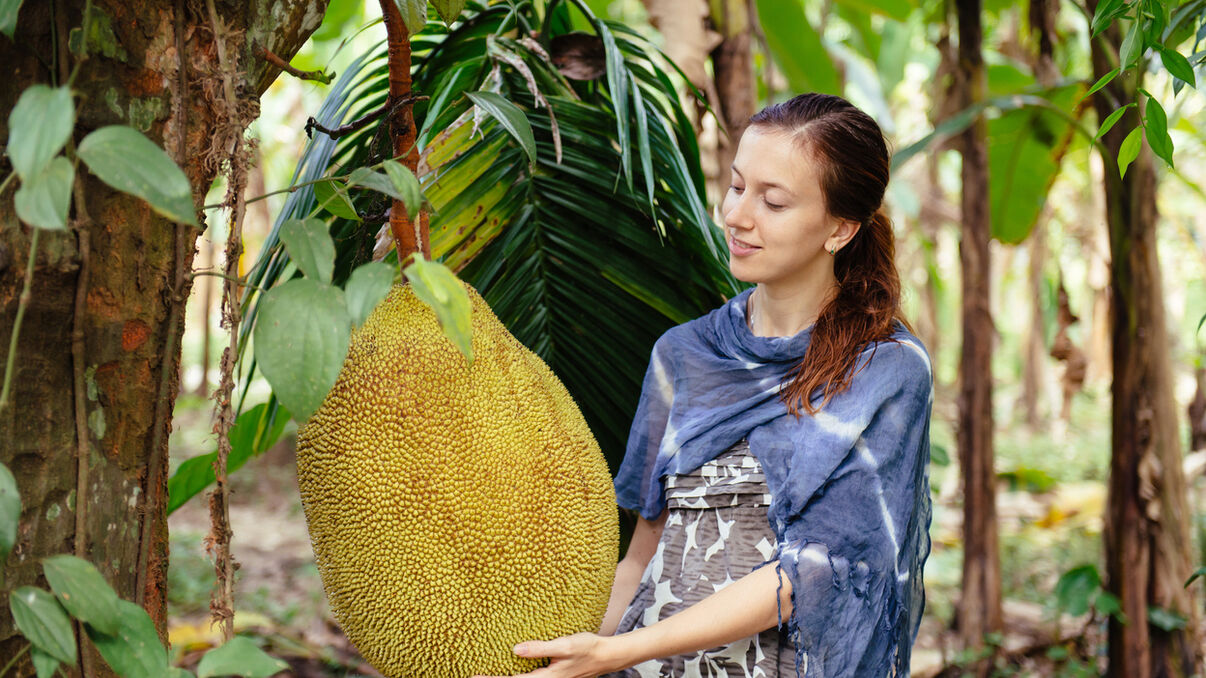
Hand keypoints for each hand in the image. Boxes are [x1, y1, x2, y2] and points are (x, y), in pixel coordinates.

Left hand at [471, 632, 612, 677]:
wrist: (606, 656)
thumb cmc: (587, 649)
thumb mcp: (564, 645)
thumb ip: (540, 649)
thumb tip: (515, 650)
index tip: (475, 676)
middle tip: (475, 675)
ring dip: (507, 677)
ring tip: (488, 671)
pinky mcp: (551, 675)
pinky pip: (530, 676)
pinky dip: (517, 674)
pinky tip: (510, 666)